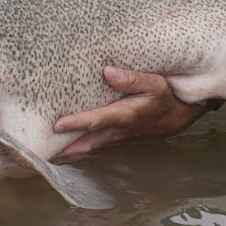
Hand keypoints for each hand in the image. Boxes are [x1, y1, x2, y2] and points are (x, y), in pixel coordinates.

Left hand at [53, 66, 208, 157]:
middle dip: (67, 147)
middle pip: (89, 141)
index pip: (97, 120)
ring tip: (51, 152)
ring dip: (73, 149)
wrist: (182, 116)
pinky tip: (73, 143)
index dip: (77, 123)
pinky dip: (84, 145)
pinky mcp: (121, 136)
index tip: (57, 125)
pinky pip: (98, 142)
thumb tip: (109, 72)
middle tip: (43, 153)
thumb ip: (134, 79)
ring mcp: (120, 136)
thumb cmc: (168, 98)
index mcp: (126, 115)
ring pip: (92, 145)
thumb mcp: (156, 84)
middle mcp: (120, 130)